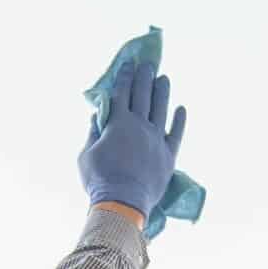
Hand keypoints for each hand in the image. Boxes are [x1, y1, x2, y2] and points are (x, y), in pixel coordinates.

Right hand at [79, 53, 187, 221]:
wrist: (123, 203)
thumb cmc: (99, 180)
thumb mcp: (86, 156)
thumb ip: (93, 134)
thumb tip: (97, 117)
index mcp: (119, 124)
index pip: (122, 93)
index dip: (125, 77)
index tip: (128, 65)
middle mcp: (140, 125)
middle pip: (144, 95)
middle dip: (145, 77)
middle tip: (148, 65)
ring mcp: (156, 138)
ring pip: (162, 108)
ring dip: (163, 91)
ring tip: (164, 78)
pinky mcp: (168, 154)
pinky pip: (176, 132)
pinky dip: (179, 119)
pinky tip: (181, 108)